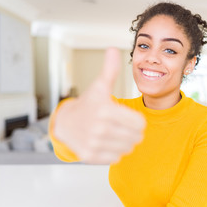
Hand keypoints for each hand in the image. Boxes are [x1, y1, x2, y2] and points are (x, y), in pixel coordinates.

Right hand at [53, 48, 145, 163]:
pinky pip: (117, 157)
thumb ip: (110, 70)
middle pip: (137, 137)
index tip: (127, 116)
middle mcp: (99, 129)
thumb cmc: (88, 104)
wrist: (65, 123)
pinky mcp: (91, 156)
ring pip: (128, 148)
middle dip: (132, 131)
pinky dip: (115, 151)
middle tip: (121, 125)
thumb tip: (112, 49)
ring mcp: (94, 144)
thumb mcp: (99, 86)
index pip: (140, 123)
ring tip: (114, 132)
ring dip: (125, 141)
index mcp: (105, 110)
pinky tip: (106, 141)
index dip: (137, 120)